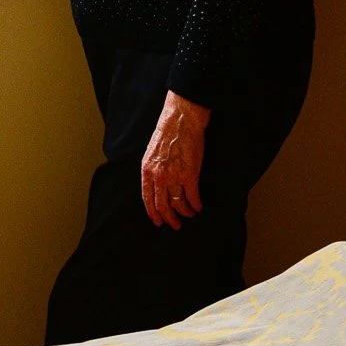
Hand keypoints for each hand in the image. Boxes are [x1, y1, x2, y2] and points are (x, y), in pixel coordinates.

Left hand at [141, 92, 209, 229]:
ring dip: (185, 212)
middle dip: (169, 218)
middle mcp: (159, 177)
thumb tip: (156, 185)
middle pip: (162, 206)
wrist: (180, 121)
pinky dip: (196, 205)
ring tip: (190, 214)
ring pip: (179, 204)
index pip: (147, 199)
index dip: (153, 213)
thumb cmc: (166, 133)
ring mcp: (174, 177)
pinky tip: (199, 206)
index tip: (158, 222)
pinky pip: (193, 197)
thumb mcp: (150, 153)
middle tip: (175, 225)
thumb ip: (152, 170)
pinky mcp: (190, 175)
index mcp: (147, 171)